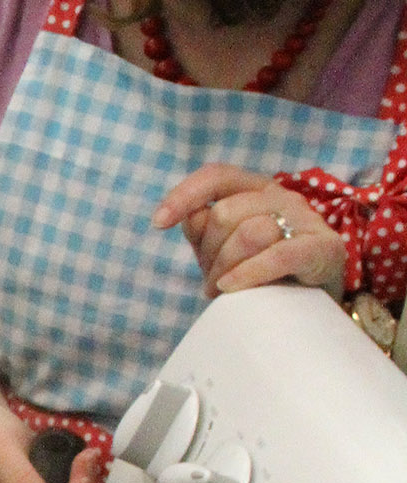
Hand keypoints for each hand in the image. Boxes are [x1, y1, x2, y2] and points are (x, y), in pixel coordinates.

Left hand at [154, 164, 345, 297]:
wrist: (315, 306)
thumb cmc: (264, 275)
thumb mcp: (225, 252)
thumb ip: (204, 231)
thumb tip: (188, 216)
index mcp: (255, 189)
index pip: (216, 176)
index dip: (183, 195)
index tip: (158, 223)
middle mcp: (281, 196)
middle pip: (226, 213)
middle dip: (209, 254)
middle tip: (212, 283)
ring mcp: (305, 219)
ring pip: (249, 233)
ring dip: (226, 269)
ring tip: (225, 291)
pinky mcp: (323, 248)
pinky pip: (277, 255)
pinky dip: (249, 273)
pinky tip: (231, 287)